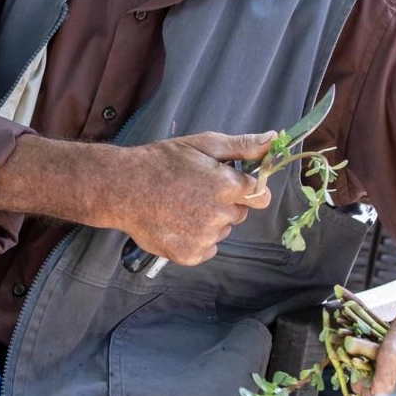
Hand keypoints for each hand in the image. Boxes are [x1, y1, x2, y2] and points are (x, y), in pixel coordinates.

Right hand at [114, 131, 275, 266]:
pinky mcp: (191, 255)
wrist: (121, 188)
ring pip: (222, 231)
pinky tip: (176, 223)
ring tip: (181, 206)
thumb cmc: (161, 162)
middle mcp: (219, 215)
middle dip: (224, 203)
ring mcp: (204, 238)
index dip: (246, 187)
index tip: (229, 183)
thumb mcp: (202, 144)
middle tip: (196, 190)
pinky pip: (207, 248)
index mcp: (226, 185)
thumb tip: (274, 139)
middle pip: (239, 213)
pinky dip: (196, 239)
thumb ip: (241, 145)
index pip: (259, 193)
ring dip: (209, 222)